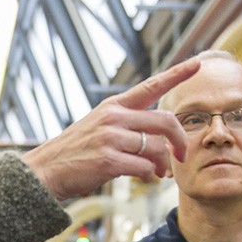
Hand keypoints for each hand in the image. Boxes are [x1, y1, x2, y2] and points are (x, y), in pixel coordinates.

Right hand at [22, 58, 199, 199]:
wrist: (45, 171)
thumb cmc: (75, 152)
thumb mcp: (98, 127)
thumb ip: (126, 125)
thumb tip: (158, 140)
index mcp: (113, 106)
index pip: (151, 86)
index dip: (176, 74)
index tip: (196, 64)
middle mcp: (114, 117)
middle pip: (165, 121)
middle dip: (179, 140)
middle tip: (181, 156)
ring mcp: (111, 138)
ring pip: (157, 148)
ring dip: (162, 165)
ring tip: (157, 173)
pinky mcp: (109, 160)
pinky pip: (144, 167)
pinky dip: (148, 175)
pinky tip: (143, 177)